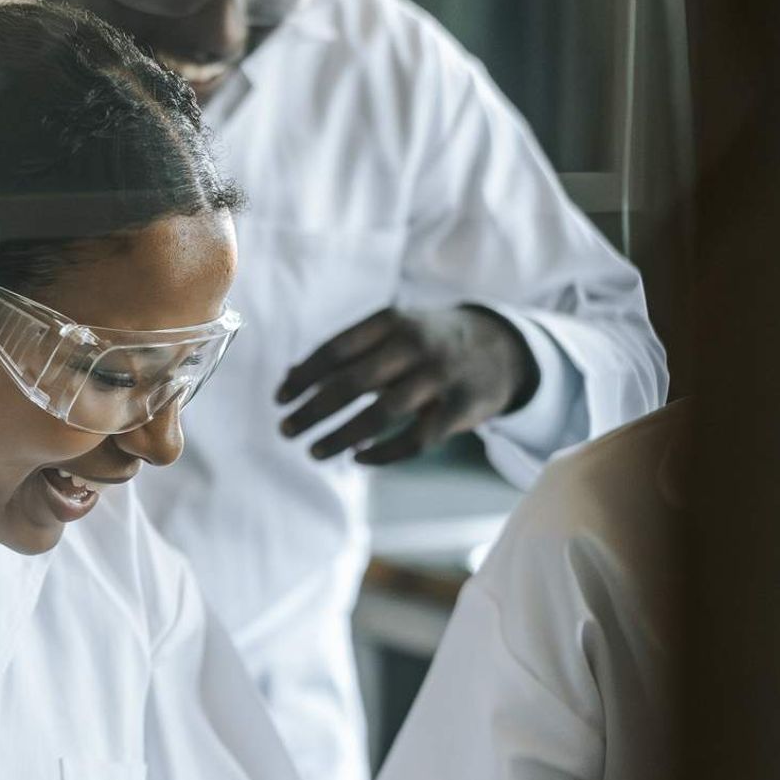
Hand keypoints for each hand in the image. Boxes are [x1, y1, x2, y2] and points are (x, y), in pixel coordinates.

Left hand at [276, 306, 539, 464]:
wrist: (501, 346)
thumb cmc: (428, 341)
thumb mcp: (391, 332)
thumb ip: (345, 352)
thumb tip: (289, 378)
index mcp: (391, 321)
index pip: (336, 350)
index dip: (303, 377)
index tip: (279, 399)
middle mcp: (415, 345)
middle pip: (353, 383)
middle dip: (313, 410)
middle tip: (285, 430)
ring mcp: (440, 377)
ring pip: (381, 414)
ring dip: (340, 436)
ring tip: (314, 451)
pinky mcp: (460, 408)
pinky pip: (415, 439)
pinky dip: (382, 453)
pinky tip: (358, 458)